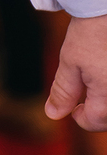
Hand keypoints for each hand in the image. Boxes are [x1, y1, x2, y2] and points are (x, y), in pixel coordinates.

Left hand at [47, 14, 106, 130]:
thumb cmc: (91, 32)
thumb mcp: (70, 62)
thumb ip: (64, 92)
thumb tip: (53, 115)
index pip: (93, 122)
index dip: (79, 116)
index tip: (73, 107)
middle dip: (97, 110)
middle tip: (86, 94)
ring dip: (106, 98)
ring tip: (97, 79)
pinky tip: (104, 69)